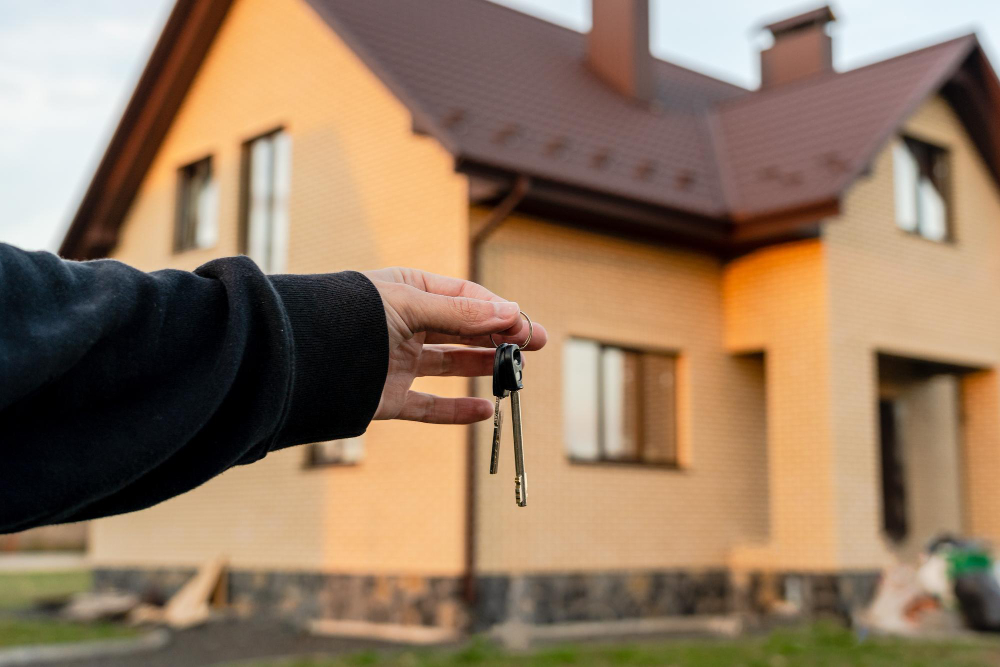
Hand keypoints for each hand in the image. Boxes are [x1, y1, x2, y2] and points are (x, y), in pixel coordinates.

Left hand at [363, 267, 546, 423]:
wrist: (298, 360)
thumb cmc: (351, 318)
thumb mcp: (410, 306)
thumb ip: (460, 314)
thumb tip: (509, 313)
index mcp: (408, 291)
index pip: (465, 298)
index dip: (497, 310)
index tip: (525, 324)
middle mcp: (406, 325)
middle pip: (464, 330)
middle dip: (500, 335)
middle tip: (536, 344)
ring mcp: (398, 361)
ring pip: (452, 365)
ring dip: (484, 367)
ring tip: (515, 373)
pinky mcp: (389, 398)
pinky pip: (430, 406)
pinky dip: (457, 411)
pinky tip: (486, 410)